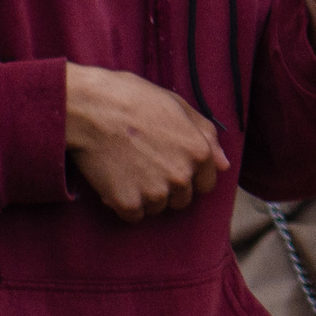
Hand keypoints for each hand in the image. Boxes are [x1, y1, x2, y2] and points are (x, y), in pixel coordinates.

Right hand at [63, 62, 227, 221]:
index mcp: (198, 152)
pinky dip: (123, 203)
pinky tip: (115, 180)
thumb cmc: (133, 99)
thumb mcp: (178, 106)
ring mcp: (155, 192)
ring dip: (144, 195)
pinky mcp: (128, 203)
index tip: (169, 165)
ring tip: (127, 168)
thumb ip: (206, 135)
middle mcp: (182, 176)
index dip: (188, 175)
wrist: (90, 108)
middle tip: (145, 164)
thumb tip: (224, 164)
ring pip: (157, 208)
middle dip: (167, 187)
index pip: (206, 184)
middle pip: (181, 199)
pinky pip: (132, 215)